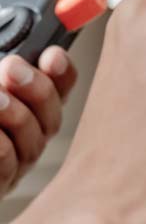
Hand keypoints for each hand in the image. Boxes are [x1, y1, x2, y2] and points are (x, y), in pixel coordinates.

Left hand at [0, 47, 76, 195]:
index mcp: (26, 109)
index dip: (62, 74)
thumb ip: (9, 72)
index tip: (54, 56)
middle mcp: (25, 139)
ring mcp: (13, 167)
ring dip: (16, 116)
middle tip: (14, 69)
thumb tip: (28, 59)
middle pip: (51, 118)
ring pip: (31, 144)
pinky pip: (7, 167)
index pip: (58, 89)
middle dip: (38, 90)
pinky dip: (0, 147)